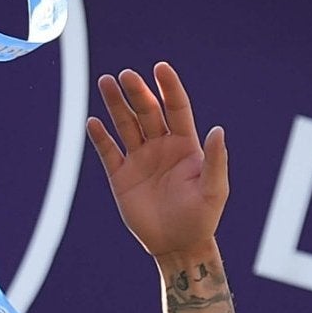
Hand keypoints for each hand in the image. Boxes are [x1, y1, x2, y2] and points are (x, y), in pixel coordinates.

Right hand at [88, 63, 228, 261]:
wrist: (178, 245)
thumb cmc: (202, 217)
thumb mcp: (214, 189)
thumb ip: (216, 159)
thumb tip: (218, 129)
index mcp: (185, 144)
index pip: (176, 108)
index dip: (169, 87)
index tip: (160, 68)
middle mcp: (161, 146)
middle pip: (147, 111)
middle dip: (136, 92)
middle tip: (125, 75)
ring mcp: (139, 160)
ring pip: (125, 125)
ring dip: (115, 105)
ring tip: (105, 82)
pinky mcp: (121, 177)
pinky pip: (108, 152)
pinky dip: (100, 138)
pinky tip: (92, 122)